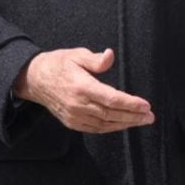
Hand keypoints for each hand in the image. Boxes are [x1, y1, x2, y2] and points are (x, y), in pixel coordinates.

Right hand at [12, 48, 154, 133]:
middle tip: (150, 116)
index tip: (146, 105)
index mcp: (81, 86)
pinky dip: (111, 128)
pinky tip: (122, 124)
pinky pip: (95, 129)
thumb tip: (110, 56)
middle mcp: (78, 104)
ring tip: (141, 121)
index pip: (111, 98)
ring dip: (125, 123)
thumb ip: (95, 59)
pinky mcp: (71, 122)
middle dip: (133, 116)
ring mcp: (74, 116)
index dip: (130, 103)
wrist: (34, 80)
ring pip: (104, 124)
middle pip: (111, 114)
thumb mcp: (76, 54)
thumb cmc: (58, 64)